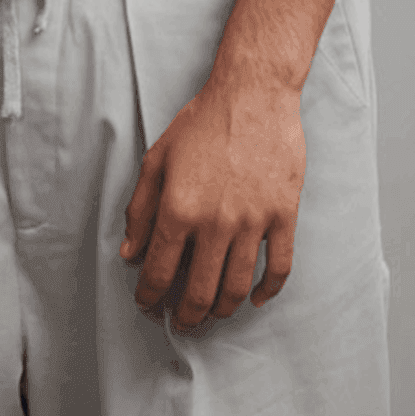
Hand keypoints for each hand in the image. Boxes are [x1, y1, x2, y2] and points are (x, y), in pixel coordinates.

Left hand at [119, 70, 305, 331]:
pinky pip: (279, 268)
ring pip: (237, 288)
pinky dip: (268, 291)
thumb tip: (130, 253)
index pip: (158, 271)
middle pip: (198, 292)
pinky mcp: (283, 215)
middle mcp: (215, 222)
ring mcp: (253, 222)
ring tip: (212, 313)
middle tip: (181, 322)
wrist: (253, 94)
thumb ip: (140, 208)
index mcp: (179, 208)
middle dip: (185, 316)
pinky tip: (255, 298)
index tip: (148, 305)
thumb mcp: (158, 158)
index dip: (149, 296)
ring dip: (221, 310)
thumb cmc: (202, 121)